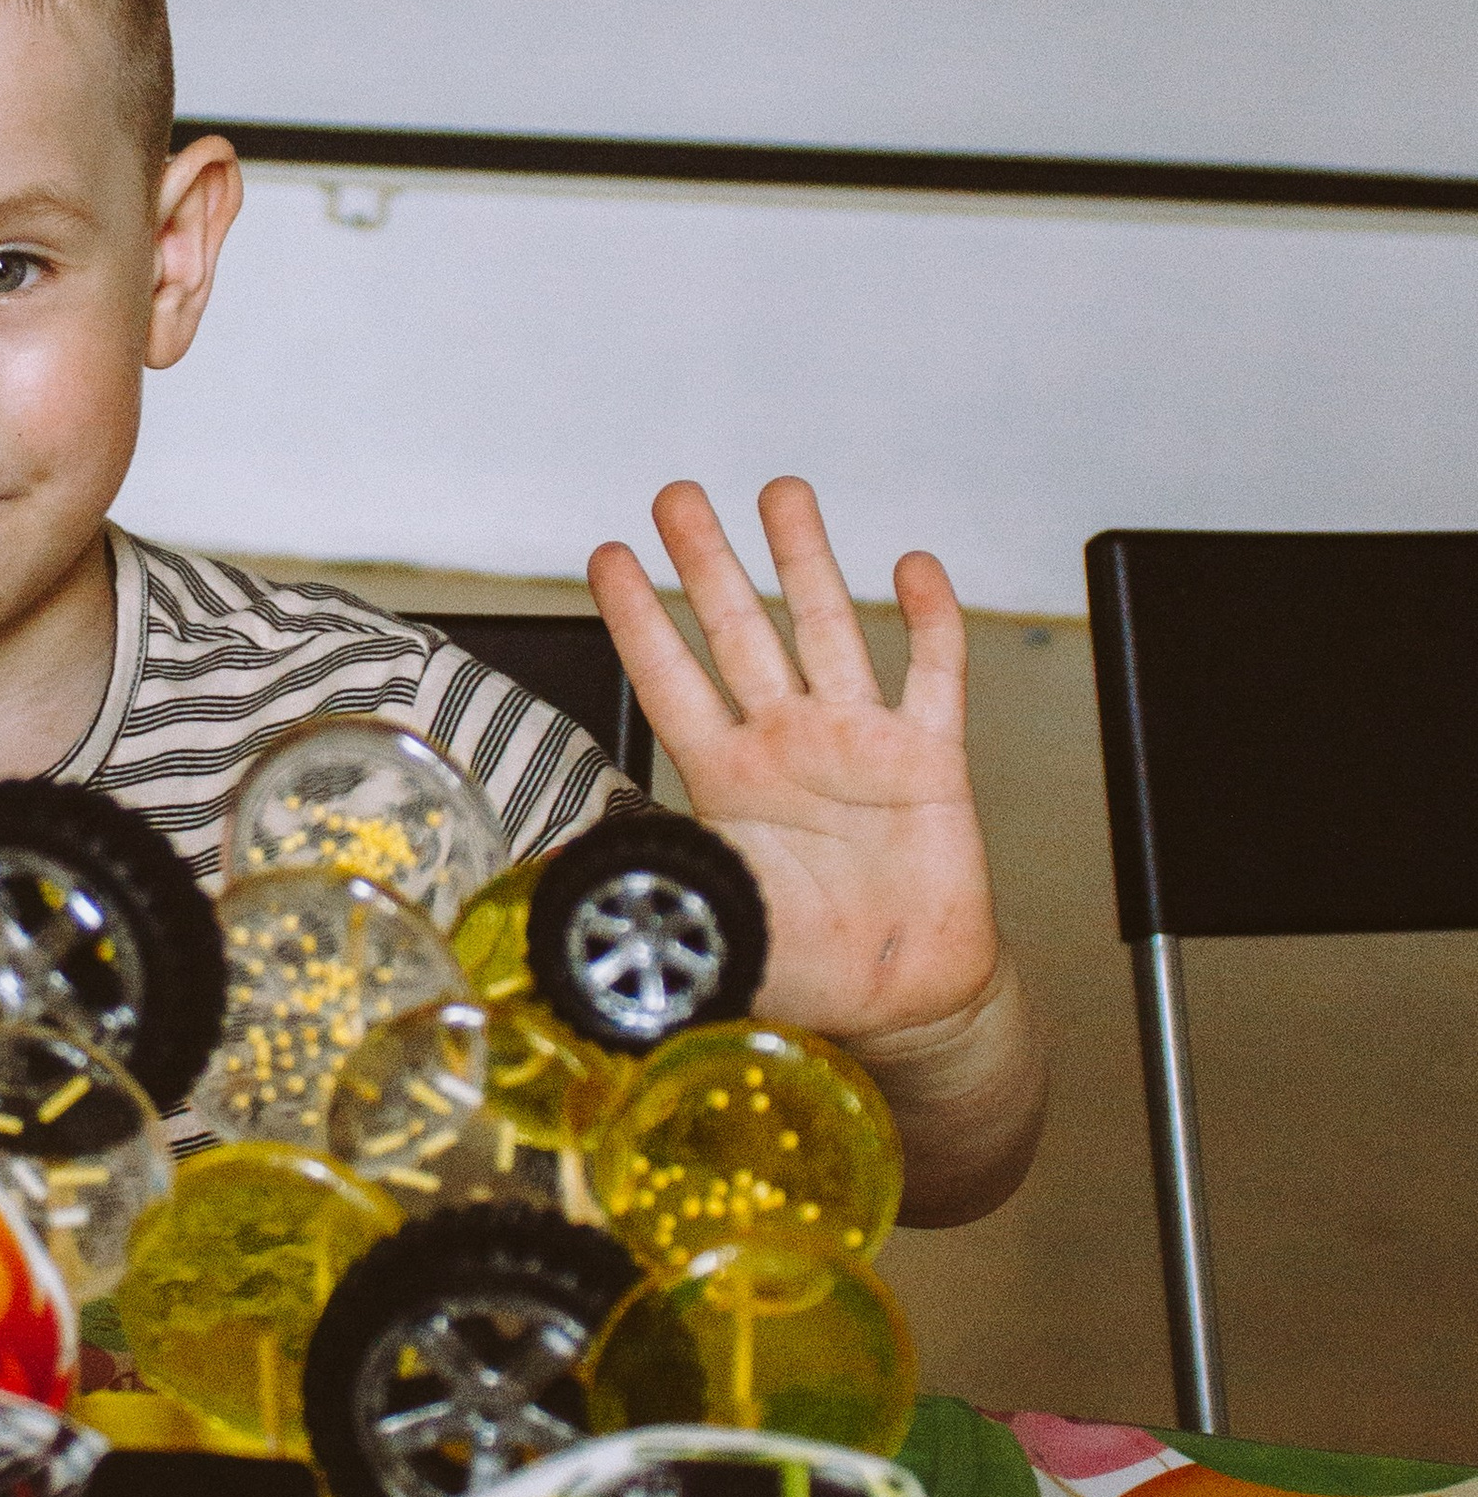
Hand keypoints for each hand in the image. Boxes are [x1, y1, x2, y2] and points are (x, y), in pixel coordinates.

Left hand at [587, 478, 1004, 1051]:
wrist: (899, 1002)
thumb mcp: (709, 929)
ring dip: (806, 559)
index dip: (638, 619)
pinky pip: (933, 675)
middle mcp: (786, 746)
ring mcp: (857, 744)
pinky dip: (929, 620)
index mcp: (724, 780)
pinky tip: (912, 566)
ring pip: (827, 628)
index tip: (607, 556)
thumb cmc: (804, 969)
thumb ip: (652, 893)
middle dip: (709, 559)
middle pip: (739, 631)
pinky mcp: (929, 760)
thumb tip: (563, 896)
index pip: (667, 682)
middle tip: (677, 496)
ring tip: (781, 494)